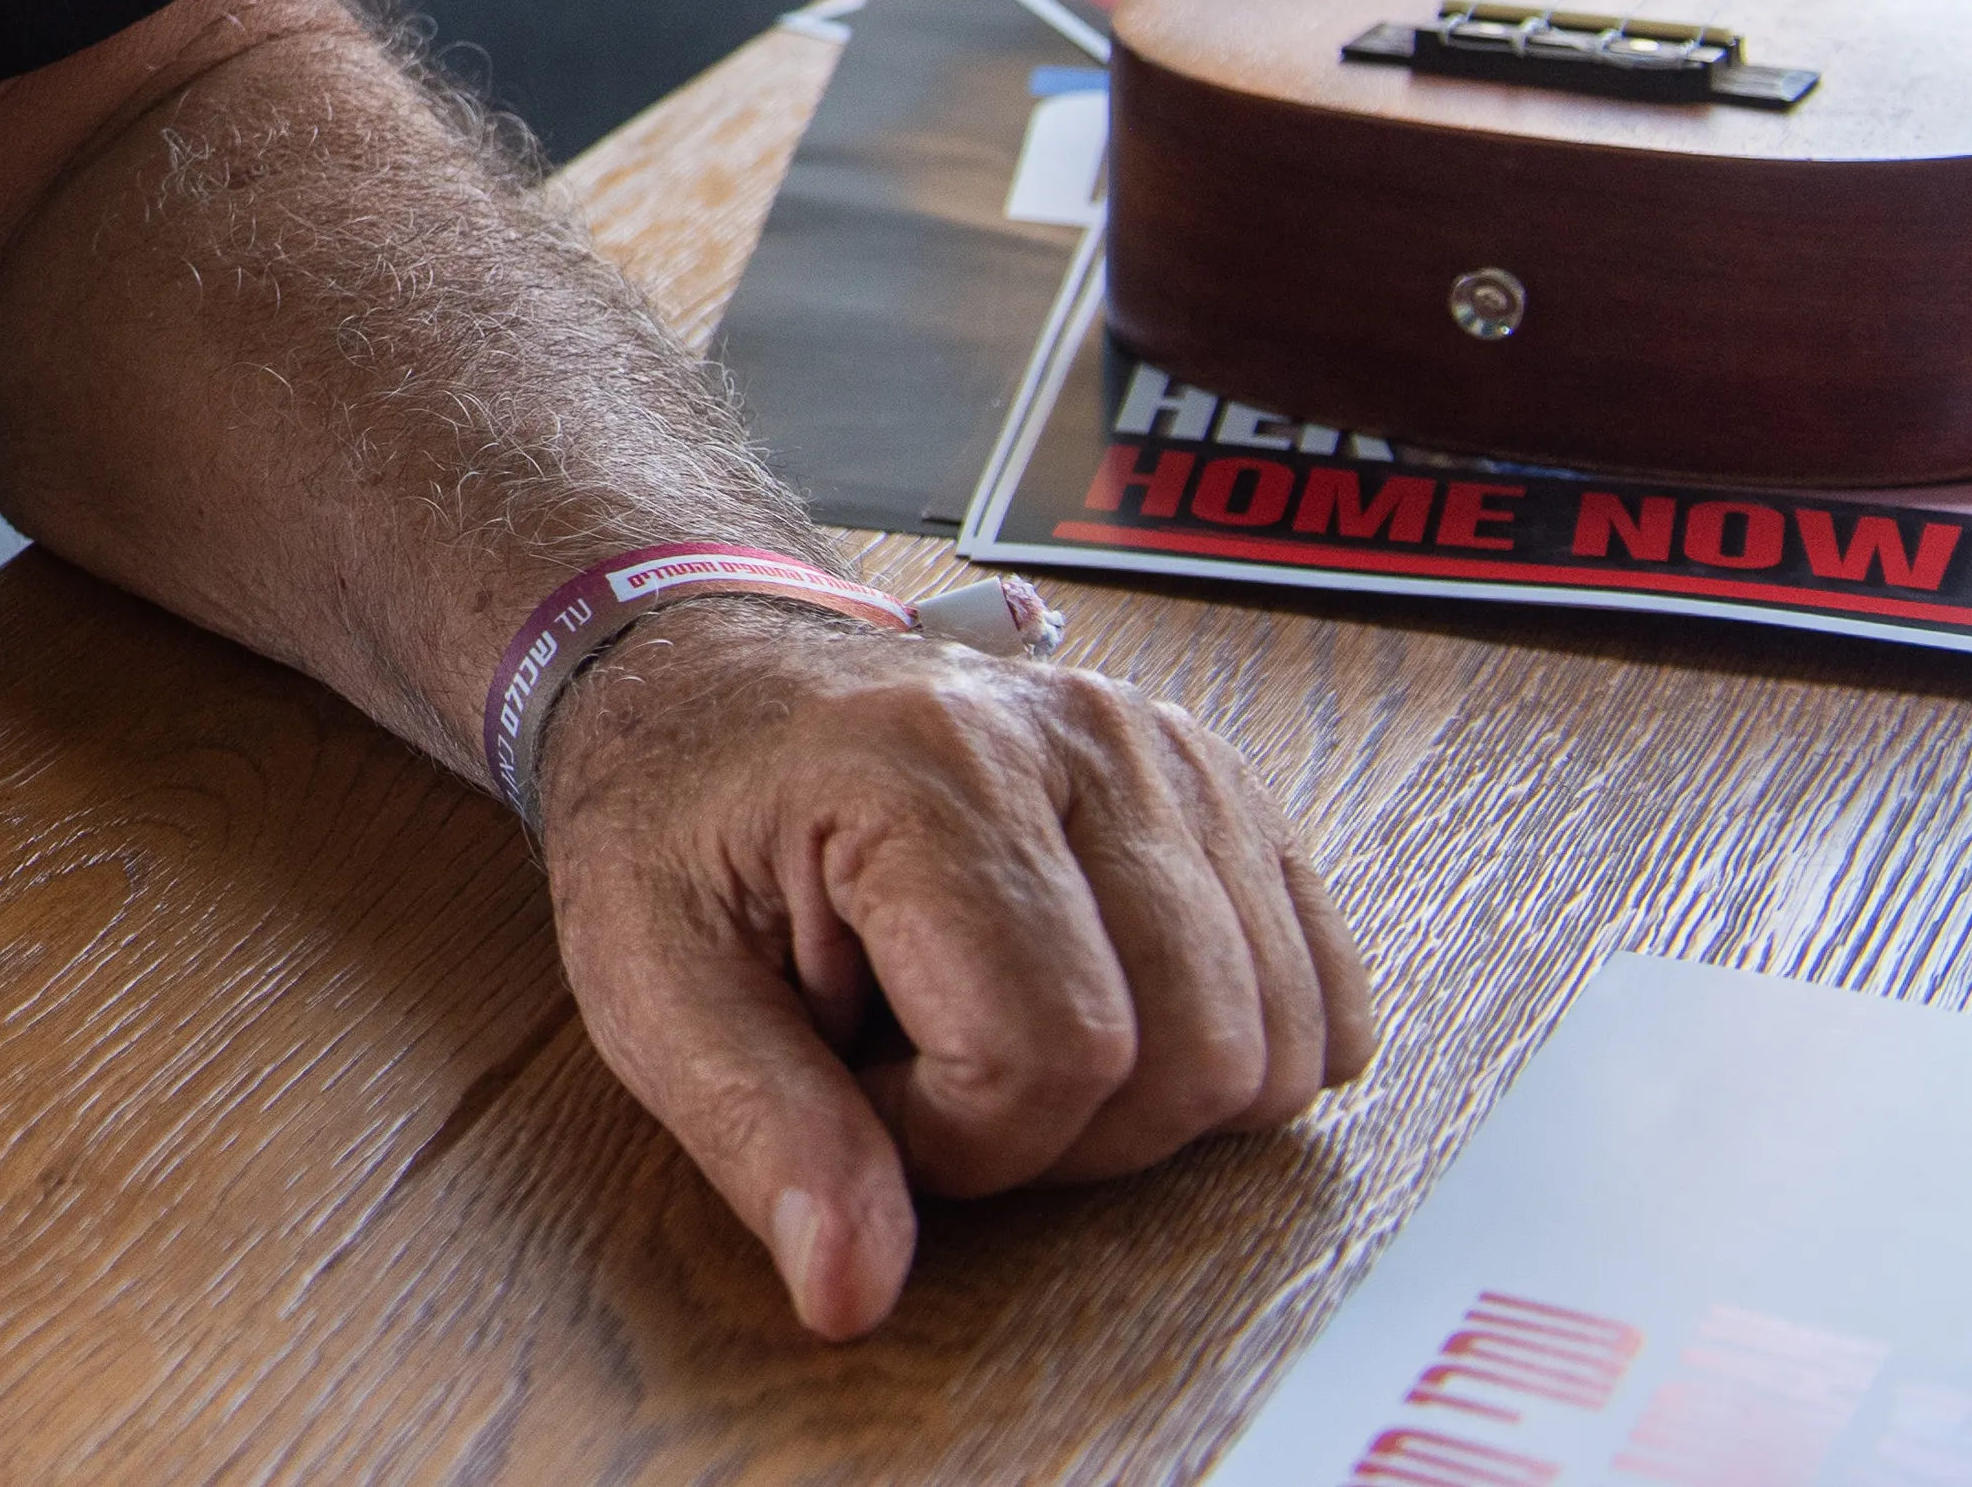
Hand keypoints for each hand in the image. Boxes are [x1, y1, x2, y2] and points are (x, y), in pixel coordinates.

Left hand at [528, 598, 1372, 1338]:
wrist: (707, 678)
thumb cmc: (672, 821)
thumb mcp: (650, 980)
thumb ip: (761, 1133)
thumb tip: (852, 1292)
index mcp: (926, 768)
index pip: (1049, 1054)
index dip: (953, 1138)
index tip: (856, 1083)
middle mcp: (1080, 738)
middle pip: (1190, 1057)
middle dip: (1057, 1133)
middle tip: (924, 1066)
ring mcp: (1169, 753)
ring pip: (1274, 1041)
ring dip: (1143, 1099)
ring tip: (996, 1025)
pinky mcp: (1224, 788)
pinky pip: (1321, 991)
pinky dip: (1231, 1052)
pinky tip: (1104, 1014)